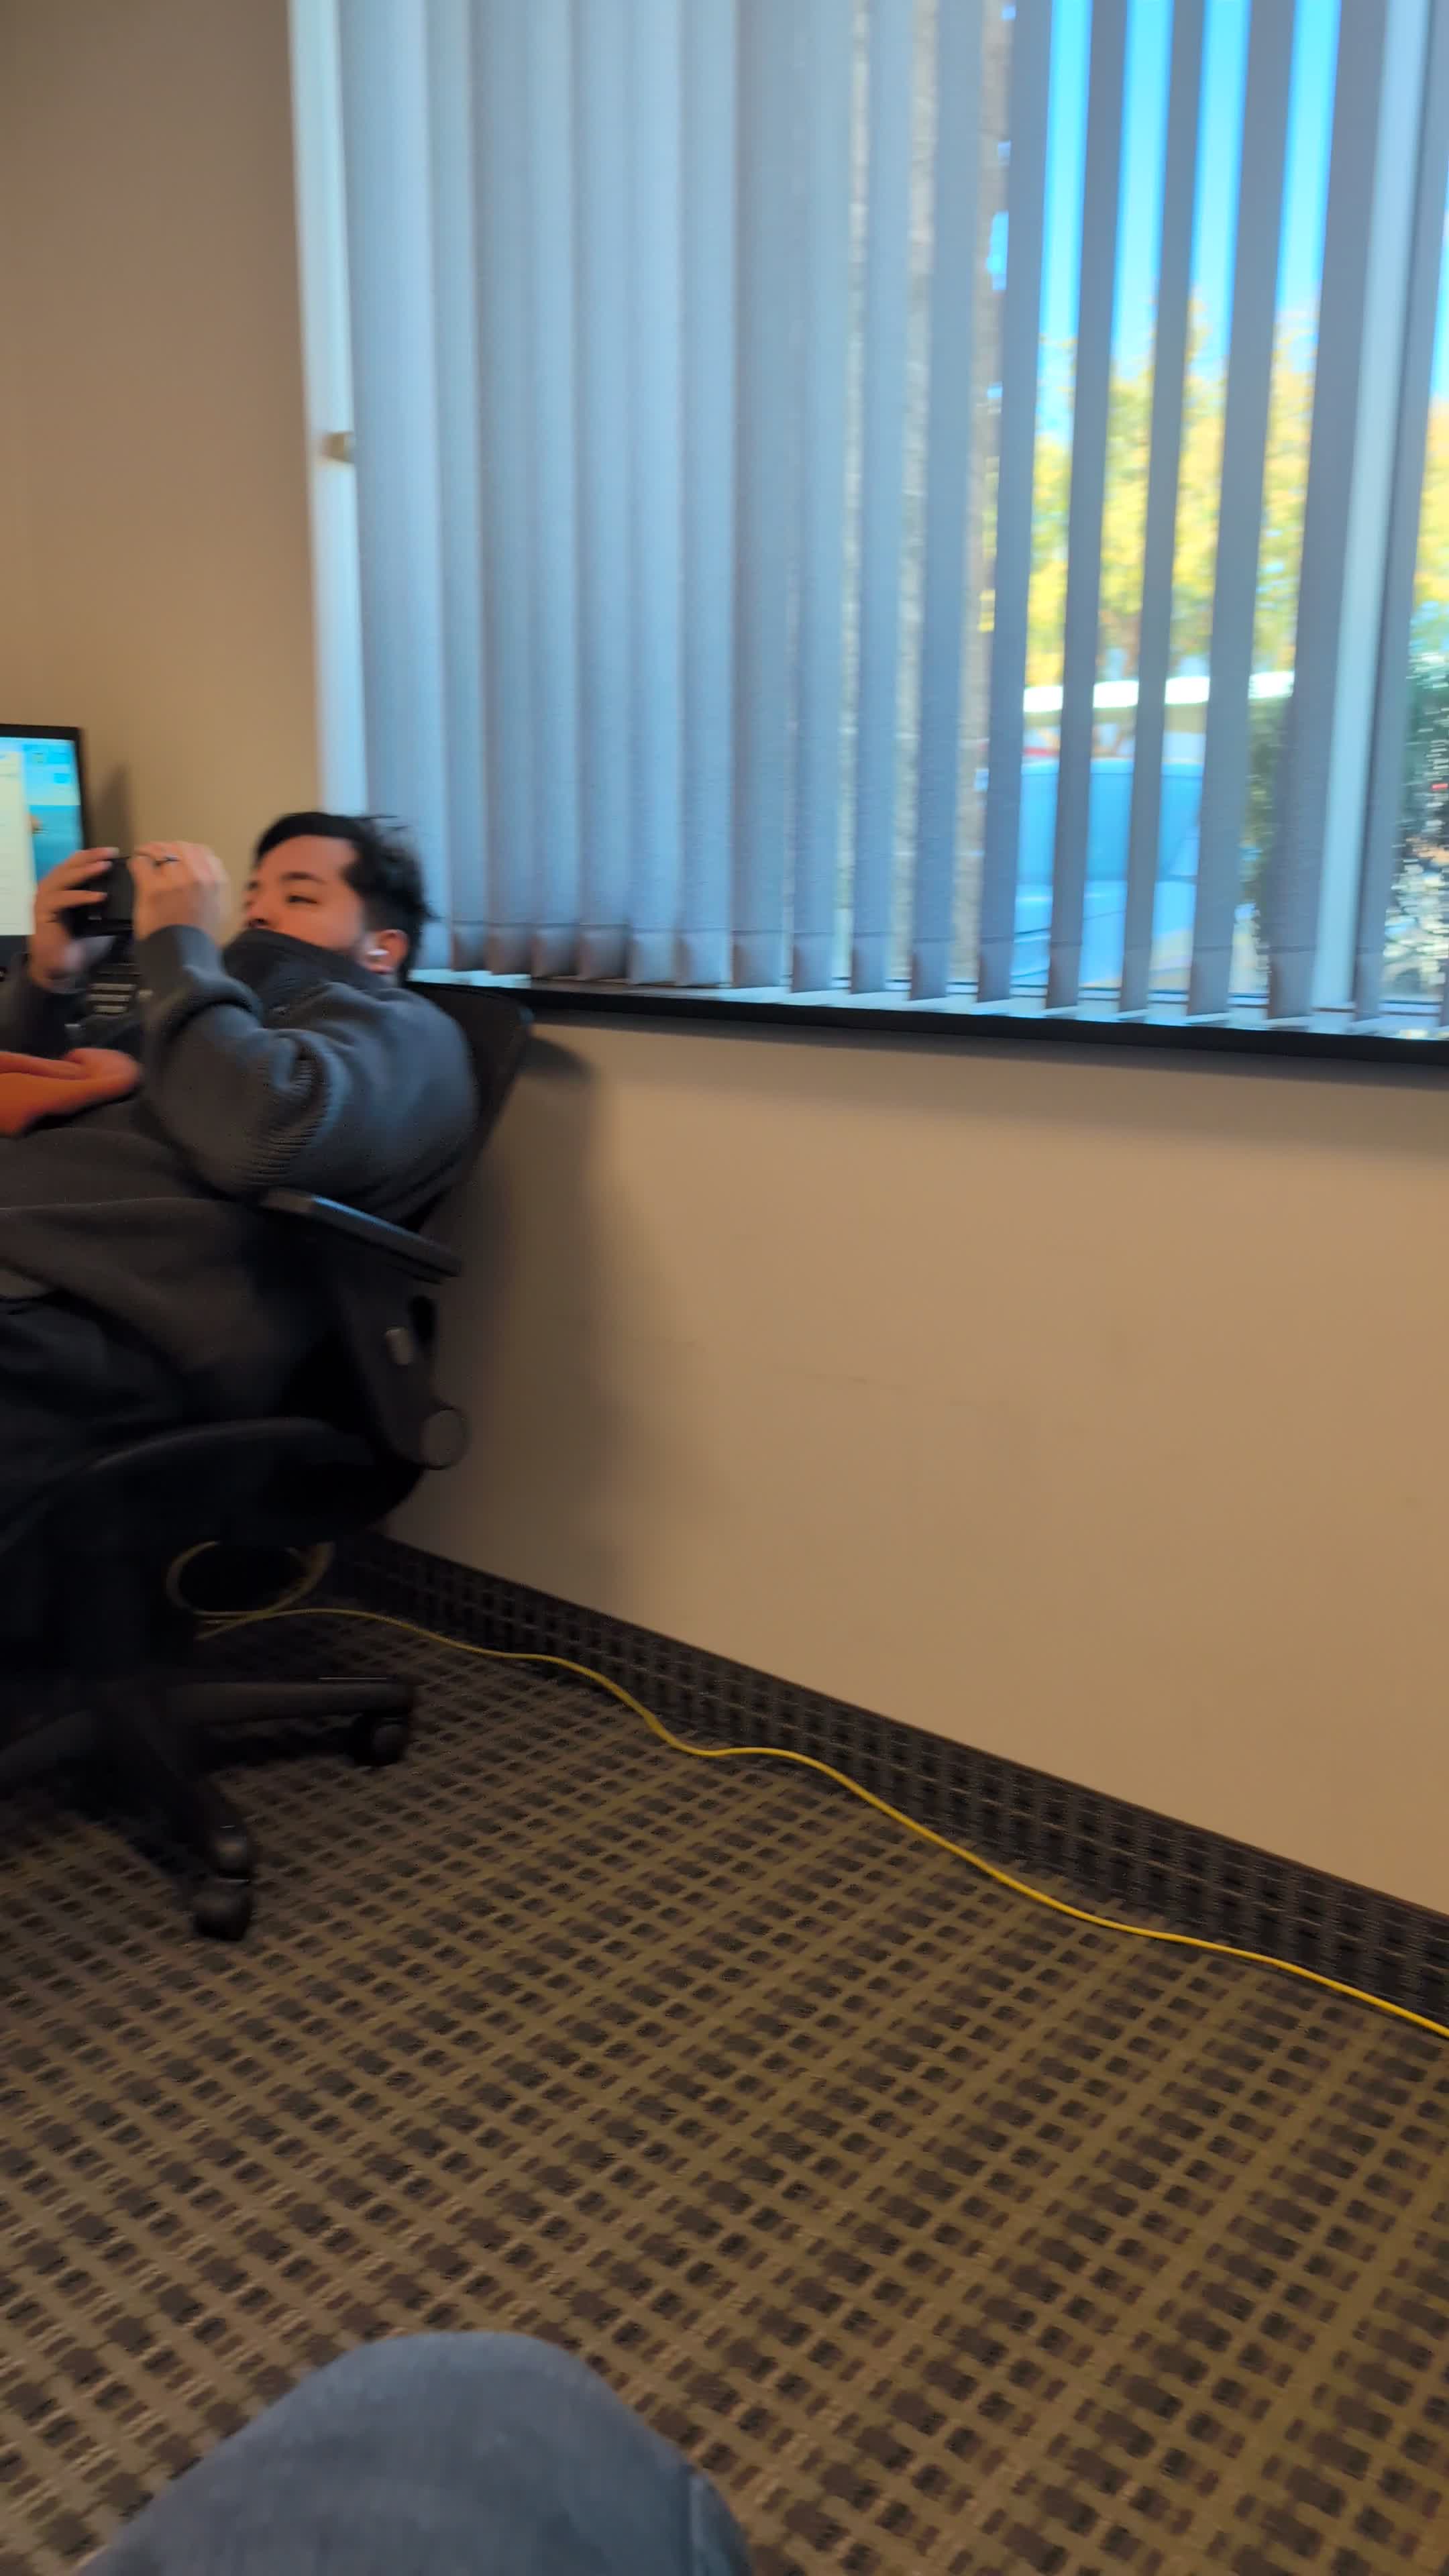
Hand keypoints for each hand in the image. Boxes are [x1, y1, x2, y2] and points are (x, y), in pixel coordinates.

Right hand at [27, 848, 116, 990]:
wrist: (60, 967)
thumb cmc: (78, 944)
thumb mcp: (97, 920)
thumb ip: (105, 905)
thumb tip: (132, 895)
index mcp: (62, 887)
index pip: (76, 863)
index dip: (93, 855)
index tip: (113, 852)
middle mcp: (51, 888)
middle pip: (69, 865)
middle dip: (91, 857)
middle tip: (110, 853)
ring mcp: (45, 899)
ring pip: (64, 877)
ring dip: (85, 871)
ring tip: (104, 866)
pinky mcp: (43, 912)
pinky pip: (63, 899)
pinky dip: (82, 896)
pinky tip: (100, 896)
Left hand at [132, 841, 230, 946]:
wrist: (185, 957)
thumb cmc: (201, 939)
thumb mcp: (220, 912)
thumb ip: (215, 890)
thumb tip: (207, 876)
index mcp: (216, 881)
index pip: (202, 851)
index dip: (188, 852)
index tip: (179, 858)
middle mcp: (197, 876)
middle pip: (180, 847)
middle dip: (168, 848)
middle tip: (158, 855)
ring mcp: (174, 880)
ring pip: (160, 850)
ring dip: (150, 851)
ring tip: (144, 855)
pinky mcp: (152, 888)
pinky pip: (141, 862)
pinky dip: (137, 863)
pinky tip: (137, 868)